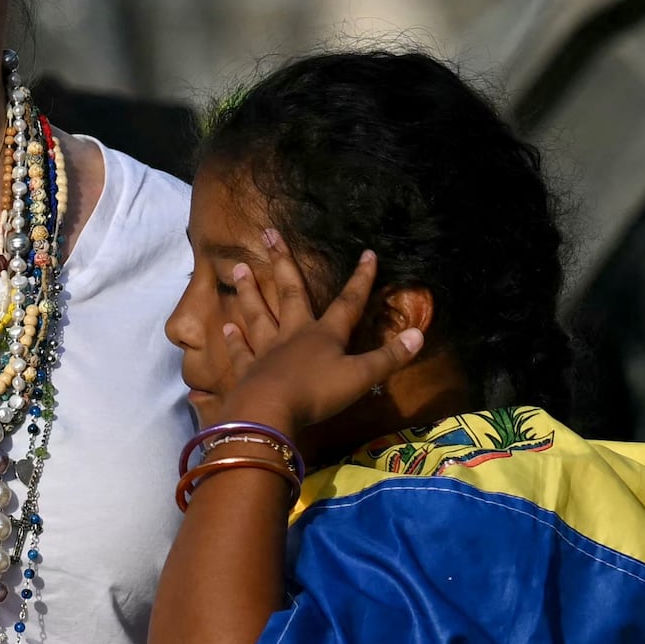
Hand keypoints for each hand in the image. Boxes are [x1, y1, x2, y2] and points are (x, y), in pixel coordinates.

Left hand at [204, 235, 423, 447]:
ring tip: (238, 268)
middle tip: (268, 232)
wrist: (270, 411)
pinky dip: (234, 340)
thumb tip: (419, 335)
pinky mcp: (248, 371)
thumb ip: (388, 357)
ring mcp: (267, 351)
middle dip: (283, 263)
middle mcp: (294, 334)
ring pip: (258, 315)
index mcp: (325, 335)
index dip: (361, 280)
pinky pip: (241, 351)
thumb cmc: (317, 392)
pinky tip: (225, 326)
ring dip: (250, 292)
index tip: (367, 253)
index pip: (348, 303)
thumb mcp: (361, 377)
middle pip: (290, 293)